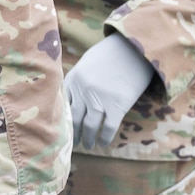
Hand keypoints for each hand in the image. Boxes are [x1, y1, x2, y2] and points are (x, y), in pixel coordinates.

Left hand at [65, 34, 156, 148]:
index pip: (62, 105)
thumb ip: (77, 80)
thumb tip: (70, 100)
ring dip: (88, 138)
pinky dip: (104, 138)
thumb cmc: (110, 55)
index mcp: (73, 79)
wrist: (133, 49)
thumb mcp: (86, 63)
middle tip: (73, 143)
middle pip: (74, 118)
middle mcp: (83, 90)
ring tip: (88, 145)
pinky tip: (103, 144)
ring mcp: (99, 99)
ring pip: (90, 126)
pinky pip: (108, 127)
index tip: (61, 131)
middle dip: (73, 133)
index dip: (62, 121)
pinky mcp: (117, 105)